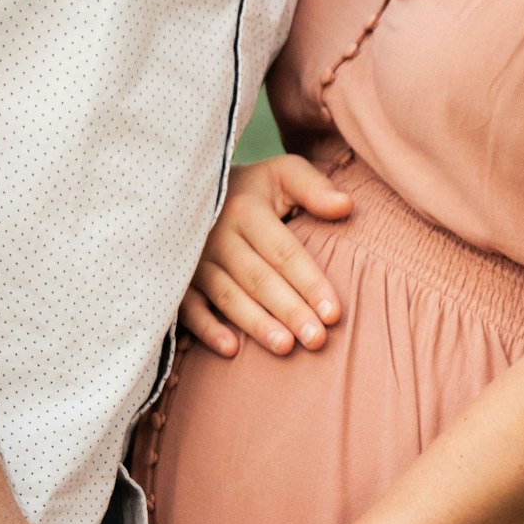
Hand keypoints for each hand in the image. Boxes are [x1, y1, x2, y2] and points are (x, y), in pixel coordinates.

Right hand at [181, 154, 351, 357]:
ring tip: (285, 347)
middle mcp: (217, 235)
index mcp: (246, 209)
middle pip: (259, 278)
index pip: (284, 252)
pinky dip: (207, 329)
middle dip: (289, 310)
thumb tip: (346, 206)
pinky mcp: (178, 280)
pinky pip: (188, 308)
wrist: (192, 193)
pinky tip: (231, 349)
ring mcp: (194, 260)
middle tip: (316, 339)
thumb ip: (313, 188)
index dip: (309, 282)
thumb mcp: (281, 174)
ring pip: (228, 296)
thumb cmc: (251, 191)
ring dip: (256, 323)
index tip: (334, 313)